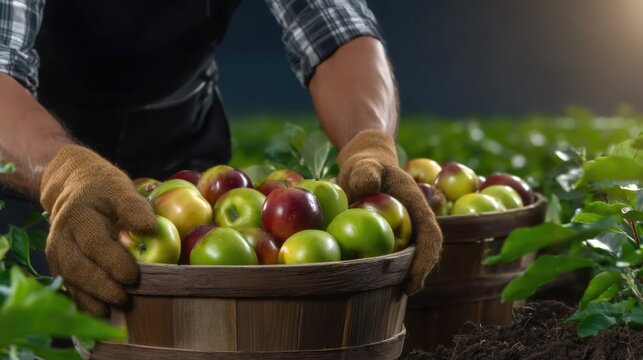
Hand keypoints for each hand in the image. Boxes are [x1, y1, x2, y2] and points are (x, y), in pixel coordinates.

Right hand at [40, 145, 155, 314]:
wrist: (72, 186)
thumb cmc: (102, 189)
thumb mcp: (120, 188)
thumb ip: (134, 207)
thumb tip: (149, 229)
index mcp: (79, 215)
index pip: (95, 244)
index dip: (114, 262)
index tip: (134, 276)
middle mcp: (62, 236)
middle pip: (79, 267)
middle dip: (102, 286)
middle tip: (126, 298)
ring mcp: (57, 251)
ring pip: (70, 280)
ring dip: (91, 298)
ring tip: (114, 308)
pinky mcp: (58, 264)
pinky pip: (68, 285)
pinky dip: (83, 301)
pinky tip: (101, 311)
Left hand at [337, 130, 442, 294]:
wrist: (365, 163)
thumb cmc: (364, 164)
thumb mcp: (363, 165)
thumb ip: (365, 174)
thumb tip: (365, 192)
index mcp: (417, 204)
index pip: (430, 233)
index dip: (426, 256)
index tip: (415, 276)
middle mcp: (416, 218)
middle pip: (427, 250)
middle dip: (420, 272)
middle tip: (406, 291)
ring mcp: (407, 227)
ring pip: (413, 254)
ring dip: (407, 273)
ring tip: (393, 291)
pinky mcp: (394, 232)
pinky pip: (395, 252)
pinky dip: (390, 267)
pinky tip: (375, 279)